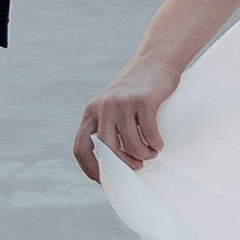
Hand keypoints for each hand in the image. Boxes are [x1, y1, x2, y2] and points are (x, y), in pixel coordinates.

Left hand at [75, 48, 181, 178]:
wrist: (155, 60)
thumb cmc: (135, 91)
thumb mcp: (112, 106)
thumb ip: (107, 127)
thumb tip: (112, 166)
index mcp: (91, 112)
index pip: (81, 147)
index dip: (90, 168)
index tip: (105, 180)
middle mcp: (103, 107)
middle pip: (108, 149)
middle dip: (123, 165)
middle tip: (137, 166)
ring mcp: (123, 103)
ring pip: (131, 143)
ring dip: (144, 155)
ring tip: (151, 153)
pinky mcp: (143, 100)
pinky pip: (149, 132)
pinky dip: (155, 144)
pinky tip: (158, 144)